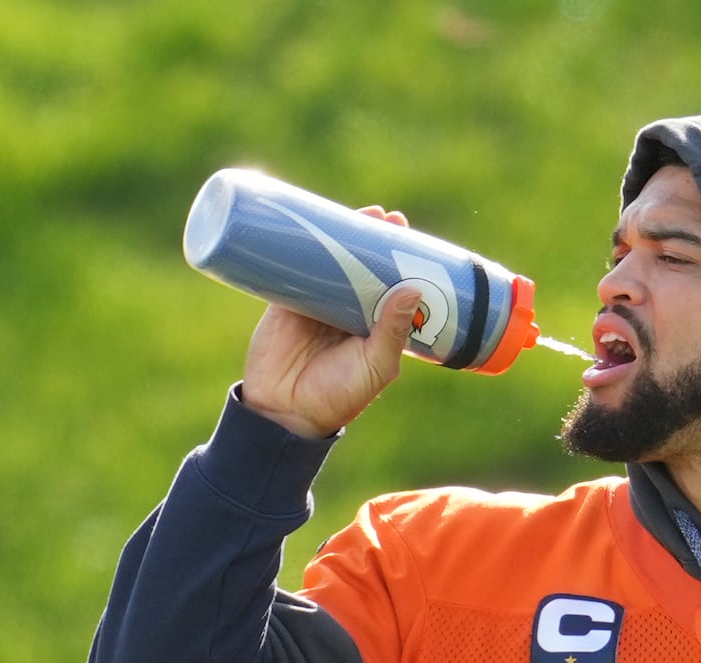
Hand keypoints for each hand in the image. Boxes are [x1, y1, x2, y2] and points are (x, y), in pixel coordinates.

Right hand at [240, 207, 420, 438]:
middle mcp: (348, 310)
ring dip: (345, 235)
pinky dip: (302, 245)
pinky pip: (295, 266)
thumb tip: (414, 288)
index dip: (400, 261)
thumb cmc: (339, 395)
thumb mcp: (376, 364)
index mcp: (374, 325)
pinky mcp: (286, 299)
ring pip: (333, 260)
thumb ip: (393, 331)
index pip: (391, 284)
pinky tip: (312, 222)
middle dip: (376, 240)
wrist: (286, 412)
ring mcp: (317, 302)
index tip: (411, 238)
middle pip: (364, 265)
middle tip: (389, 218)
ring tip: (364, 214)